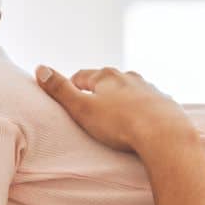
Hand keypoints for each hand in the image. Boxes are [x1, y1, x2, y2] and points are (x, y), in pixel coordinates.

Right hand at [35, 65, 192, 152]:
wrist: (165, 136)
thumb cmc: (120, 123)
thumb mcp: (81, 108)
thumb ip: (60, 89)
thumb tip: (40, 68)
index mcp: (106, 76)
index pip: (80, 76)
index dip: (70, 89)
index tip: (67, 103)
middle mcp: (129, 76)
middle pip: (105, 82)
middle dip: (95, 95)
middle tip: (88, 114)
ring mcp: (149, 89)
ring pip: (127, 92)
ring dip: (118, 102)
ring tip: (113, 121)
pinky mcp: (165, 104)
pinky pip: (146, 104)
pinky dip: (138, 112)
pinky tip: (137, 126)